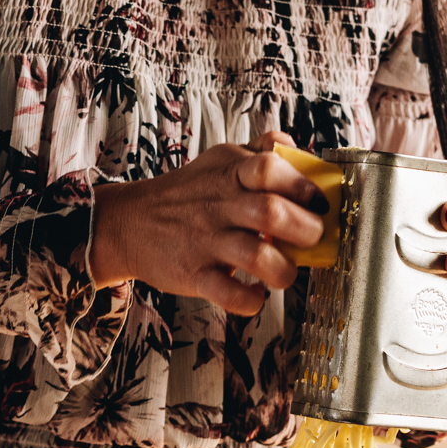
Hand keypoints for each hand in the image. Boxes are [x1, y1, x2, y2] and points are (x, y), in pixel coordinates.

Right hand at [89, 139, 326, 316]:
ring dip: (284, 269)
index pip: (269, 167)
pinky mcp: (193, 275)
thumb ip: (259, 151)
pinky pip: (229, 294)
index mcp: (229, 173)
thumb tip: (294, 147)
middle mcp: (218, 205)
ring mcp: (205, 241)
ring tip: (284, 270)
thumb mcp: (219, 160)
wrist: (129, 223)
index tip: (318, 202)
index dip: (302, 185)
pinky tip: (257, 293)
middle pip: (271, 212)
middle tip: (311, 238)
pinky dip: (251, 300)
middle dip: (305, 230)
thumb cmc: (185, 194)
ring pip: (257, 256)